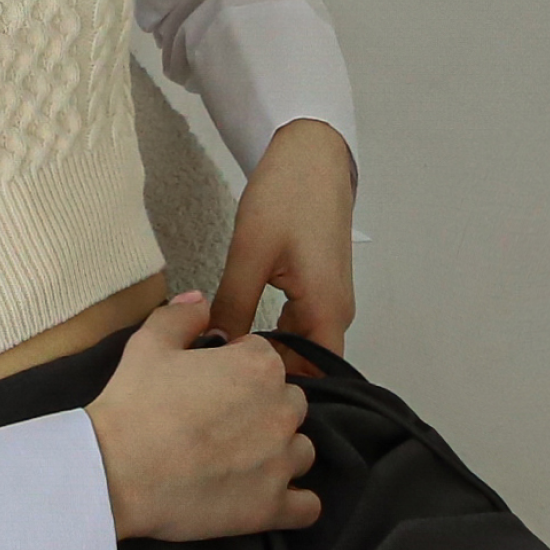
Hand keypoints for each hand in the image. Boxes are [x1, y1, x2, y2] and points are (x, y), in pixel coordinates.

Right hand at [85, 291, 320, 540]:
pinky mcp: (272, 507)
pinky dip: (293, 503)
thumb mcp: (148, 344)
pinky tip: (266, 497)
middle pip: (290, 404)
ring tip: (240, 463)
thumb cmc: (132, 405)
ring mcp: (281, 462)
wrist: (114, 472)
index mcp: (259, 367)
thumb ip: (181, 315)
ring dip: (280, 454)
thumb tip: (201, 302)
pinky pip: (307, 507)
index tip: (211, 387)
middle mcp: (281, 411)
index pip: (265, 360)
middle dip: (264, 411)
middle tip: (223, 426)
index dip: (237, 370)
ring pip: (301, 451)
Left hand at [209, 119, 357, 372]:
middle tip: (219, 387)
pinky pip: (298, 326)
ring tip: (223, 367)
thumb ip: (234, 307)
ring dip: (266, 354)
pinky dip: (272, 334)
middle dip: (266, 377)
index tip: (234, 395)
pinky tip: (238, 336)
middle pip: (305, 364)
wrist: (312, 154)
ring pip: (299, 345)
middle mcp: (336, 313)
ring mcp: (329, 300)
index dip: (275, 390)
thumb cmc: (287, 196)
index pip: (312, 376)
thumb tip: (213, 351)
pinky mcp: (318, 288)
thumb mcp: (251, 253)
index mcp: (327, 310)